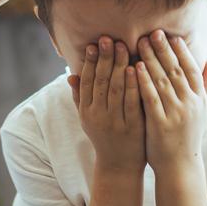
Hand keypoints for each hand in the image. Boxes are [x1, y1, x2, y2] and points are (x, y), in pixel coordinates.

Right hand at [70, 36, 144, 174]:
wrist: (119, 167)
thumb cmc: (105, 138)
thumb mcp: (88, 119)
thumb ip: (80, 97)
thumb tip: (70, 76)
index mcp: (86, 111)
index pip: (86, 81)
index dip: (89, 62)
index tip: (94, 44)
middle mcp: (97, 115)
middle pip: (100, 81)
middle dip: (104, 58)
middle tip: (109, 38)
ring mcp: (114, 121)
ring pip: (115, 89)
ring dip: (119, 65)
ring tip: (123, 46)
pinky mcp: (132, 127)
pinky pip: (132, 102)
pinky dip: (134, 84)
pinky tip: (137, 68)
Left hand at [135, 30, 206, 172]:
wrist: (180, 166)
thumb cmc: (187, 136)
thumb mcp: (201, 110)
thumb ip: (204, 85)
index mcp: (199, 99)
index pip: (191, 69)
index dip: (182, 51)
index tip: (171, 35)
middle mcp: (190, 104)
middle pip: (176, 71)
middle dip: (164, 50)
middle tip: (152, 32)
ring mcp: (176, 113)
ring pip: (163, 81)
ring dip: (151, 60)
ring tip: (141, 43)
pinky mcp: (161, 123)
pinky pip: (151, 98)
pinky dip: (143, 81)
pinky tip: (135, 68)